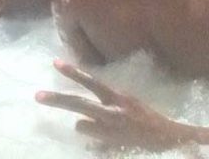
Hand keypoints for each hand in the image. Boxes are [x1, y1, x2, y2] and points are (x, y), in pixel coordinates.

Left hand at [35, 59, 203, 149]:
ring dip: (86, 126)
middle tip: (37, 95)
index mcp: (118, 98)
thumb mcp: (130, 103)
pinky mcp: (110, 147)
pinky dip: (94, 143)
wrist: (171, 141)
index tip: (55, 62)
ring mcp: (109, 131)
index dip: (73, 72)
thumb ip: (110, 101)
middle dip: (56, 99)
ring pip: (82, 125)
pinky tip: (103, 144)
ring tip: (101, 127)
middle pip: (78, 103)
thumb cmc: (150, 119)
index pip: (91, 81)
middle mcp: (111, 112)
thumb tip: (92, 100)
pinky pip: (92, 144)